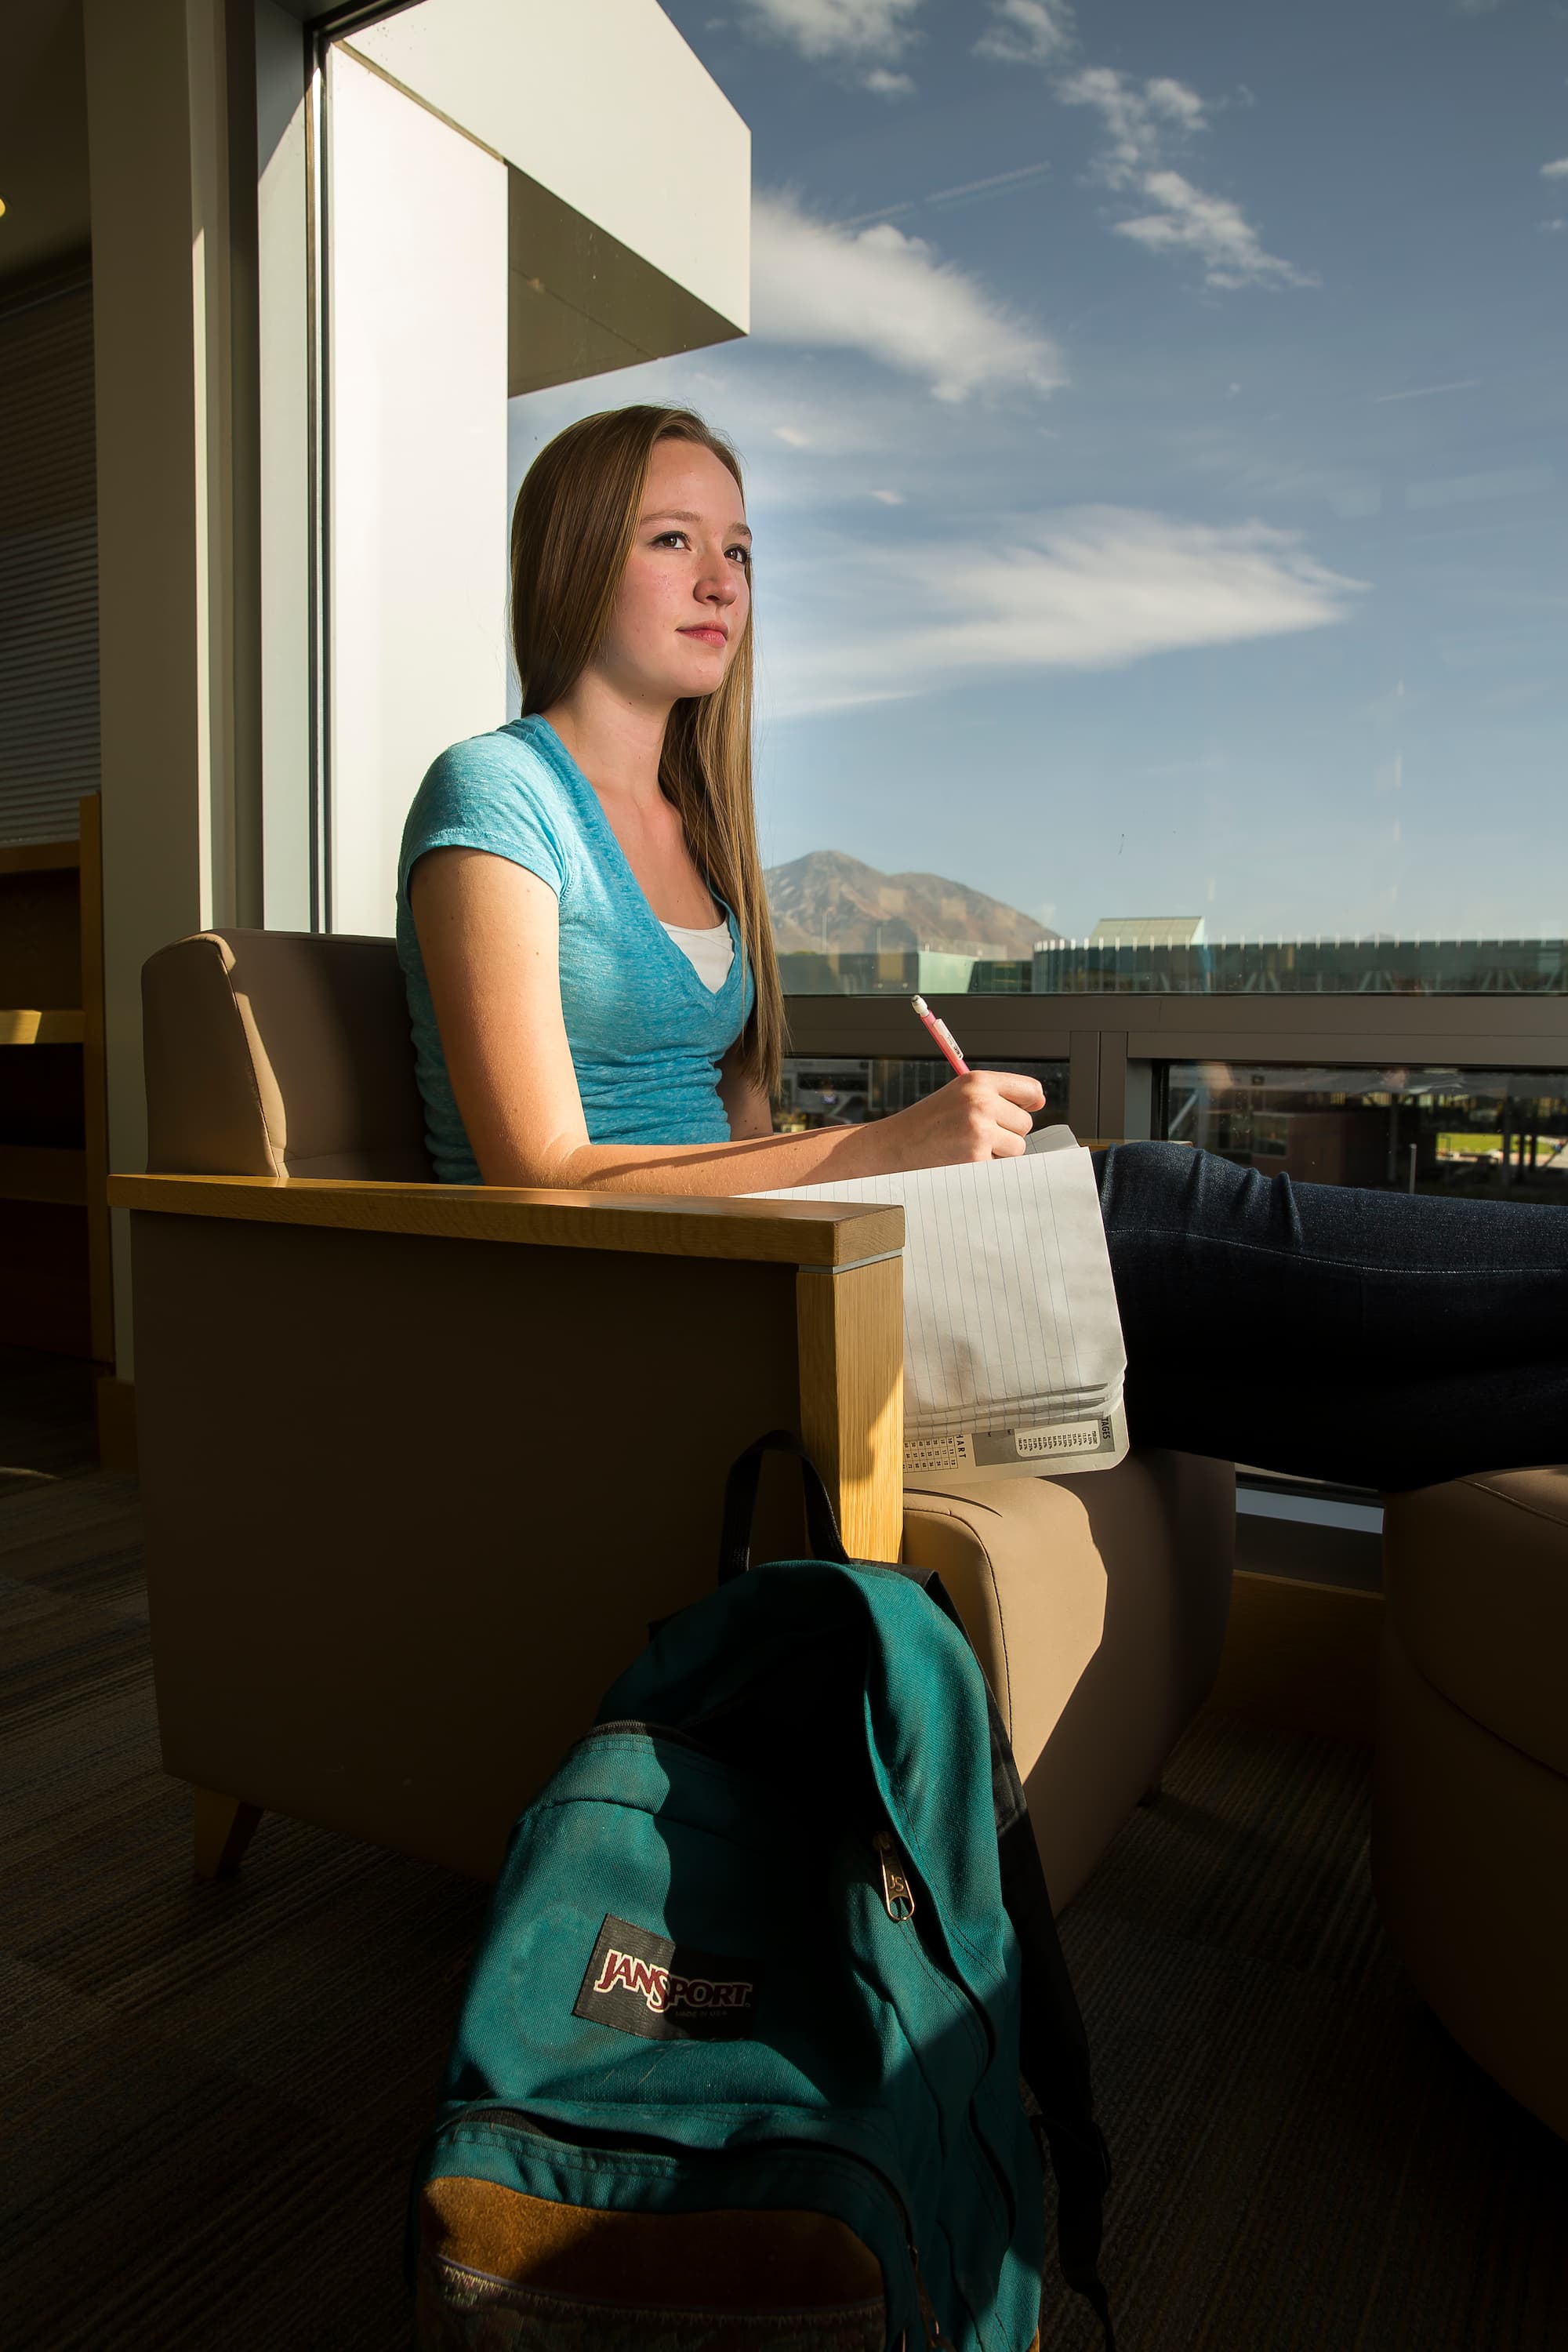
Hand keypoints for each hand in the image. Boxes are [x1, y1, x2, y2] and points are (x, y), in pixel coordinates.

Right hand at [882, 1070, 1045, 1168]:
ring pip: (1018, 1147)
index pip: (1030, 1089)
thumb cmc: (929, 1122)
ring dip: (999, 1152)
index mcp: (978, 1081)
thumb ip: (997, 1095)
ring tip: (968, 1146)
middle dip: (1007, 1132)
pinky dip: (987, 1167)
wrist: (895, 1144)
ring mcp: (980, 1130)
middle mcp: (981, 1101)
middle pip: (1025, 1123)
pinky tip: (963, 1158)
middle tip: (975, 1133)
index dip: (1030, 1103)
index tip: (1023, 1109)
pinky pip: (1002, 1165)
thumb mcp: (960, 1095)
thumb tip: (1039, 1101)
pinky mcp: (976, 1156)